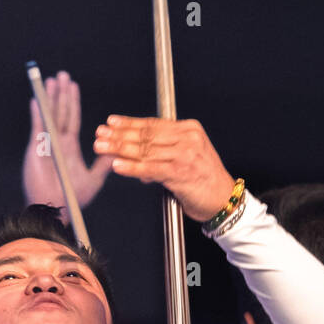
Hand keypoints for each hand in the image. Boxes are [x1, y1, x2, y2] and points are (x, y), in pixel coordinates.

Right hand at [22, 70, 112, 211]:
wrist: (54, 209)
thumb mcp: (94, 179)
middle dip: (61, 93)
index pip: (73, 119)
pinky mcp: (36, 149)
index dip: (73, 102)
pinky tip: (37, 99)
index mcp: (69, 148)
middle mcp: (57, 143)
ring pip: (49, 115)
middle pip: (60, 112)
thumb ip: (104, 164)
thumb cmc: (72, 199)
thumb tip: (118, 149)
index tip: (73, 86)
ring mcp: (46, 144)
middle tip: (62, 75)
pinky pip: (37, 126)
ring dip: (50, 97)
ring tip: (50, 80)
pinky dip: (37, 112)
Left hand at [93, 115, 235, 220]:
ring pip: (145, 150)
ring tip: (102, 148)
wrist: (224, 200)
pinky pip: (150, 168)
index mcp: (189, 130)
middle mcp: (187, 138)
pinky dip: (131, 167)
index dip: (129, 123)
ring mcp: (184, 154)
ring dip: (120, 149)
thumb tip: (134, 158)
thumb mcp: (186, 158)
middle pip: (146, 135)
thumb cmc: (204, 181)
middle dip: (119, 135)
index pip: (153, 124)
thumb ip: (162, 154)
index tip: (111, 123)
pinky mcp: (180, 172)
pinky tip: (117, 165)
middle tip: (100, 135)